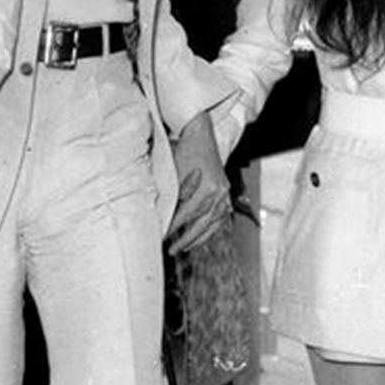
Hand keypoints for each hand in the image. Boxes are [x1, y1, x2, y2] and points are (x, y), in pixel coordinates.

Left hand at [167, 110, 231, 253]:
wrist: (200, 135)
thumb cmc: (181, 151)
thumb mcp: (172, 173)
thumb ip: (169, 196)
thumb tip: (158, 219)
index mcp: (205, 187)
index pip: (185, 215)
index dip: (173, 227)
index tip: (161, 237)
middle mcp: (218, 192)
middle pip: (200, 223)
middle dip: (185, 239)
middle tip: (171, 249)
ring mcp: (224, 192)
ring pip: (212, 223)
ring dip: (197, 237)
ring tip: (183, 247)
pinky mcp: (226, 192)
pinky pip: (219, 217)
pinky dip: (209, 228)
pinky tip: (199, 237)